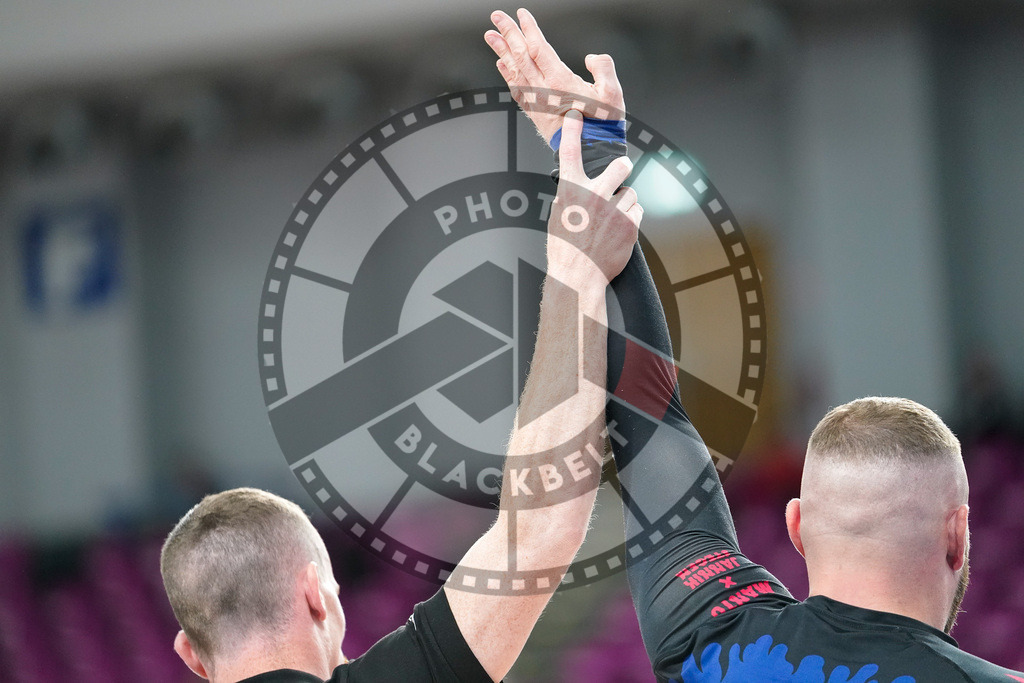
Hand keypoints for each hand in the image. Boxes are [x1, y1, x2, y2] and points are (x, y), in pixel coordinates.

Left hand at [485, 8, 625, 142]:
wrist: (589, 153)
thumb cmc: (602, 126)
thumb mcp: (613, 94)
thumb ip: (604, 69)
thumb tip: (592, 58)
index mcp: (560, 82)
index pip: (538, 48)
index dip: (529, 29)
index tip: (522, 14)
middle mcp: (544, 90)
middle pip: (521, 55)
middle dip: (508, 33)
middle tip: (497, 16)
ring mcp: (536, 101)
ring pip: (514, 70)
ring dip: (501, 51)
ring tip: (491, 36)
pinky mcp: (535, 112)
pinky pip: (516, 89)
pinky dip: (507, 74)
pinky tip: (501, 65)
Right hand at [547, 110, 640, 287]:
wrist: (578, 276)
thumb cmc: (566, 250)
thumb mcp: (560, 216)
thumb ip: (572, 196)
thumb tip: (581, 186)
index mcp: (571, 191)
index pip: (570, 153)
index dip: (574, 131)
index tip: (576, 115)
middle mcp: (593, 195)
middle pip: (621, 165)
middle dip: (624, 168)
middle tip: (620, 175)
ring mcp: (614, 209)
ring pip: (631, 193)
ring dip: (625, 203)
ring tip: (612, 222)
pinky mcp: (630, 224)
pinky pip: (637, 211)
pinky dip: (631, 220)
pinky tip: (618, 233)